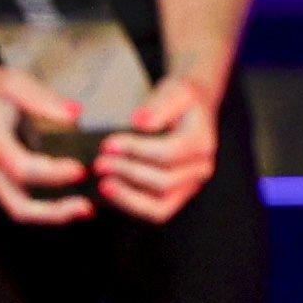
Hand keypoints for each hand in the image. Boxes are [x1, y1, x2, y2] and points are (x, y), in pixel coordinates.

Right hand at [0, 56, 101, 229]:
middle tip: (87, 208)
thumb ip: (44, 100)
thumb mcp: (13, 82)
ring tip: (83, 209)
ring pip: (17, 210)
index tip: (80, 170)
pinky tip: (68, 200)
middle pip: (17, 205)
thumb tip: (76, 113)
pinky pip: (18, 202)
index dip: (52, 173)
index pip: (21, 168)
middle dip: (53, 212)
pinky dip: (43, 207)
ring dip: (50, 214)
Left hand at [95, 70, 226, 224]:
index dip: (136, 150)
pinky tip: (111, 192)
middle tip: (100, 163)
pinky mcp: (176, 196)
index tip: (108, 144)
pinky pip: (155, 211)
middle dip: (128, 173)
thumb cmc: (182, 100)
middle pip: (164, 181)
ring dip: (128, 197)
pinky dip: (131, 205)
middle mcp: (200, 169)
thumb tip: (139, 121)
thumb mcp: (175, 91)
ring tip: (103, 184)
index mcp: (202, 143)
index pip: (168, 153)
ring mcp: (189, 186)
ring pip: (160, 207)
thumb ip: (159, 106)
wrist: (192, 109)